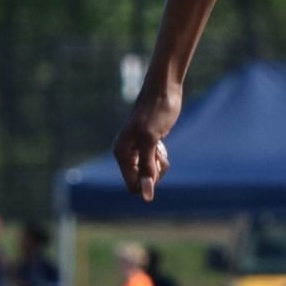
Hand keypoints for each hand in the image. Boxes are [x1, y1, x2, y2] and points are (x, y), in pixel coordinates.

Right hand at [113, 86, 181, 202]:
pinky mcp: (147, 146)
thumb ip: (147, 167)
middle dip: (155, 171)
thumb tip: (146, 196)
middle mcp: (125, 154)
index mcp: (121, 154)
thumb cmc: (156, 111)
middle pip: (142, 181)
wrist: (163, 90)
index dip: (147, 181)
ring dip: (159, 164)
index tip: (154, 162)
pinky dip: (161, 157)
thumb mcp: (151, 141)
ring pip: (149, 173)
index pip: (133, 186)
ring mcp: (136, 150)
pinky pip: (154, 164)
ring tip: (159, 144)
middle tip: (157, 150)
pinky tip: (160, 142)